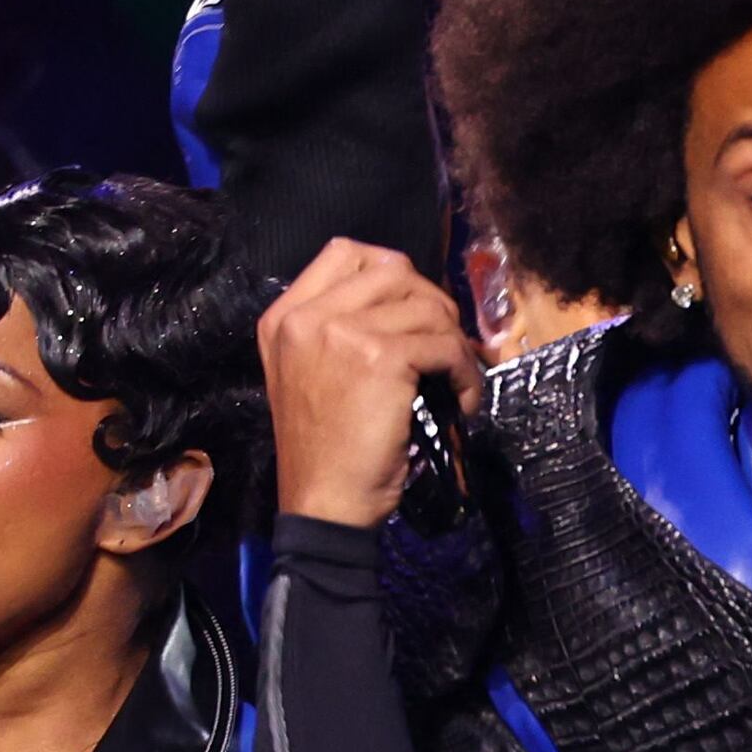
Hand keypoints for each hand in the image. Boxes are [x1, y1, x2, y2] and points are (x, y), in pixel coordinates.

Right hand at [258, 236, 483, 529]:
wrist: (324, 499)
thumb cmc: (327, 446)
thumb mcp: (312, 374)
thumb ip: (341, 329)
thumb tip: (414, 300)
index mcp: (284, 316)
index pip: (344, 251)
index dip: (395, 273)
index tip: (416, 310)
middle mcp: (306, 316)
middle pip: (394, 269)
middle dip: (434, 304)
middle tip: (446, 347)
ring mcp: (339, 332)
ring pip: (427, 306)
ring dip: (456, 343)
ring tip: (455, 380)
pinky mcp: (379, 357)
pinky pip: (446, 346)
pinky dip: (467, 374)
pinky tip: (461, 402)